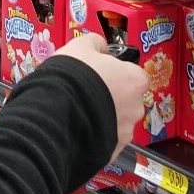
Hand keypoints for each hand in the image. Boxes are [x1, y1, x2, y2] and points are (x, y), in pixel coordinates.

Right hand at [55, 33, 148, 160]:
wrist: (58, 112)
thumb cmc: (74, 77)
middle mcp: (135, 108)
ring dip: (102, 114)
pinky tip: (77, 123)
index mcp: (134, 80)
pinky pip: (104, 137)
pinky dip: (94, 132)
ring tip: (78, 108)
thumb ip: (95, 43)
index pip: (134, 74)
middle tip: (88, 89)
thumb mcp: (80, 46)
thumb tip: (99, 44)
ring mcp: (124, 131)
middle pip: (127, 99)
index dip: (117, 71)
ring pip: (116, 120)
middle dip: (111, 95)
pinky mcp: (111, 150)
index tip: (102, 71)